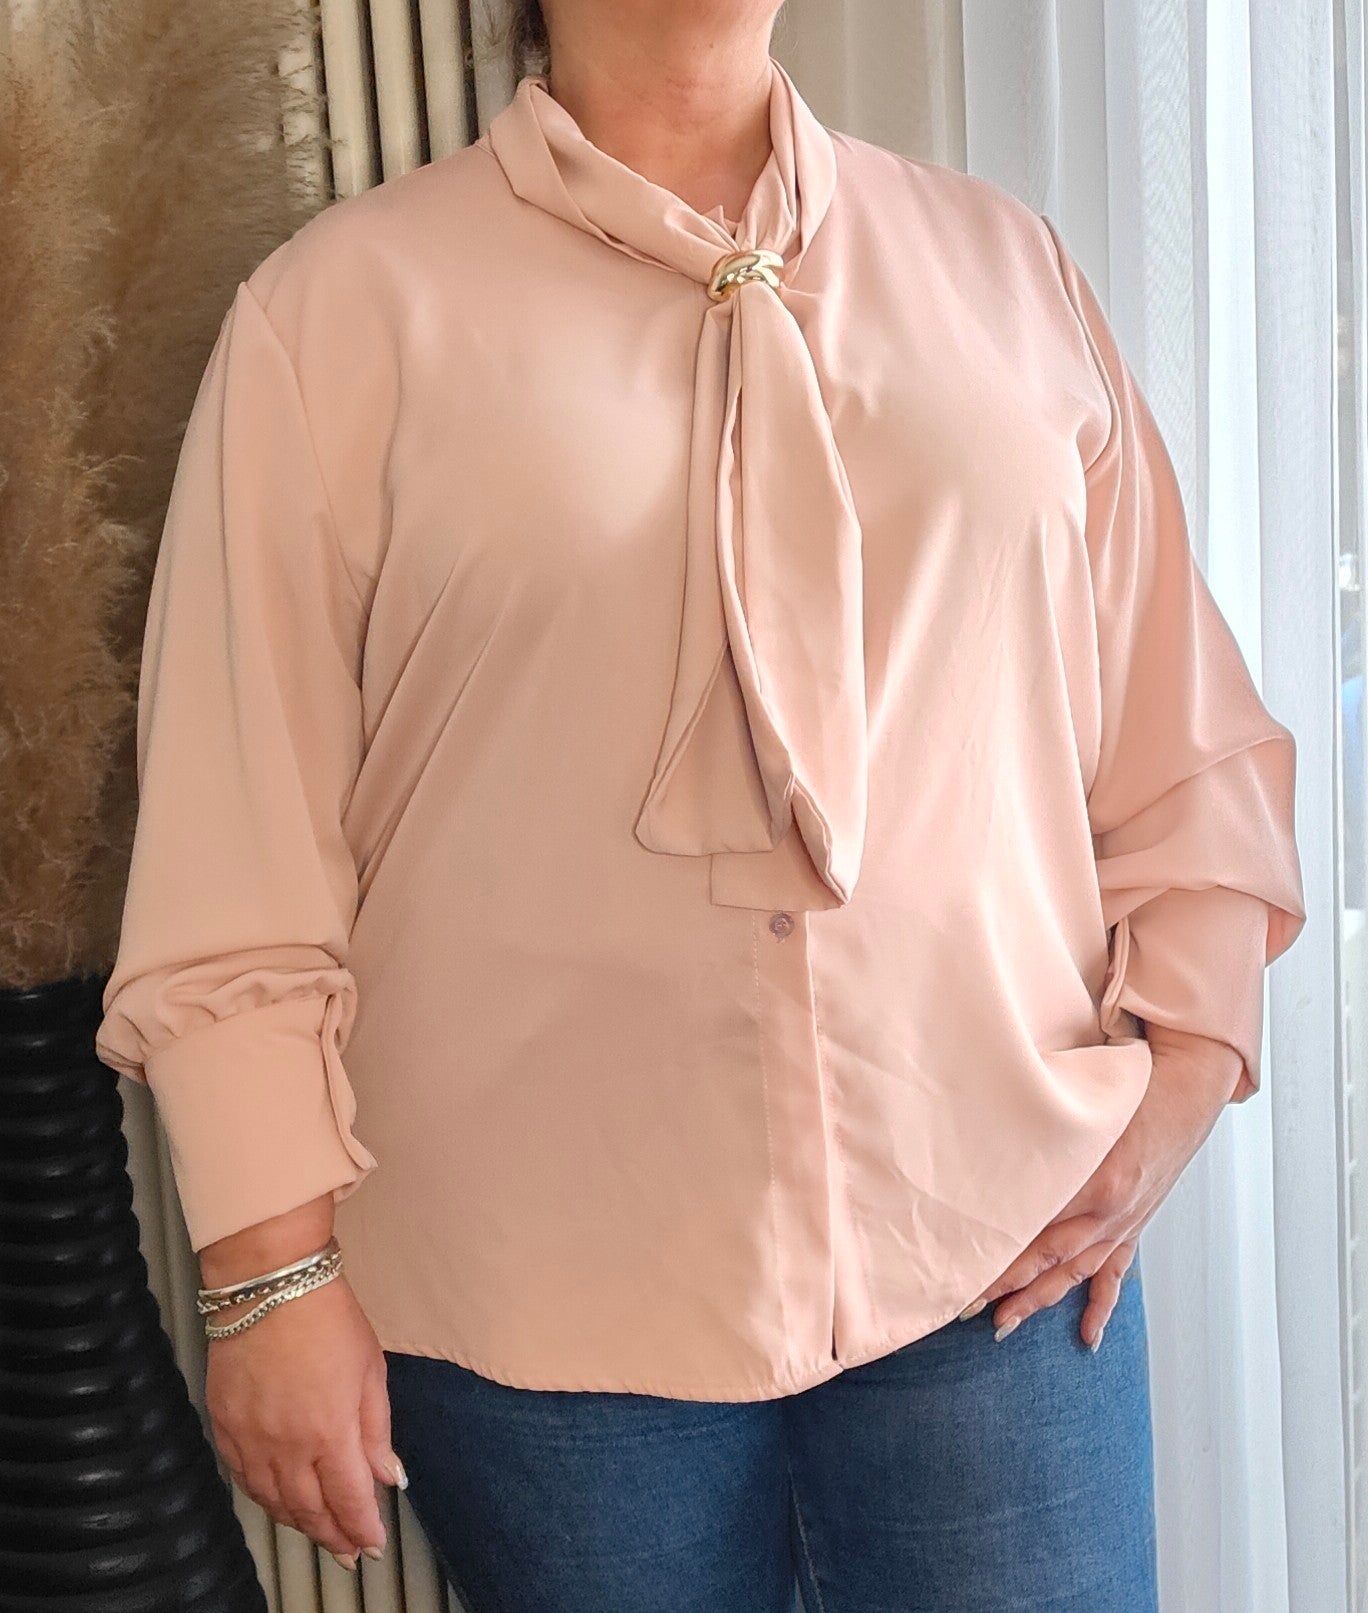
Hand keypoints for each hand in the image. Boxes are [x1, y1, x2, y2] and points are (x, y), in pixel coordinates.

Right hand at [205, 1271, 403, 1569]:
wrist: (270, 1286)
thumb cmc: (327, 1319)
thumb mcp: (370, 1371)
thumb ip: (376, 1431)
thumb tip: (388, 1476)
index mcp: (329, 1433)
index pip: (348, 1501)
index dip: (362, 1530)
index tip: (373, 1543)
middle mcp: (285, 1447)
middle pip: (309, 1510)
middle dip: (332, 1536)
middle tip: (348, 1552)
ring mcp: (249, 1440)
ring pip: (273, 1502)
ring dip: (298, 1522)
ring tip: (319, 1532)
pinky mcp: (222, 1427)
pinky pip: (244, 1479)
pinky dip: (264, 1497)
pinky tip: (278, 1500)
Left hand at [958, 1026, 1243, 1349]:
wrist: (1188, 1086)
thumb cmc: (1131, 1087)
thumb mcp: (1080, 1107)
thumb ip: (1038, 1133)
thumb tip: (988, 1150)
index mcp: (1093, 1181)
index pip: (1033, 1229)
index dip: (995, 1253)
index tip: (960, 1269)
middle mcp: (1109, 1211)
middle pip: (1047, 1259)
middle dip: (1004, 1287)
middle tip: (964, 1307)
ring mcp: (1125, 1222)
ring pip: (1074, 1273)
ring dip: (1039, 1300)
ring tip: (1004, 1325)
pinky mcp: (1135, 1224)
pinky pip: (1114, 1273)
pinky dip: (1101, 1305)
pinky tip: (1087, 1335)